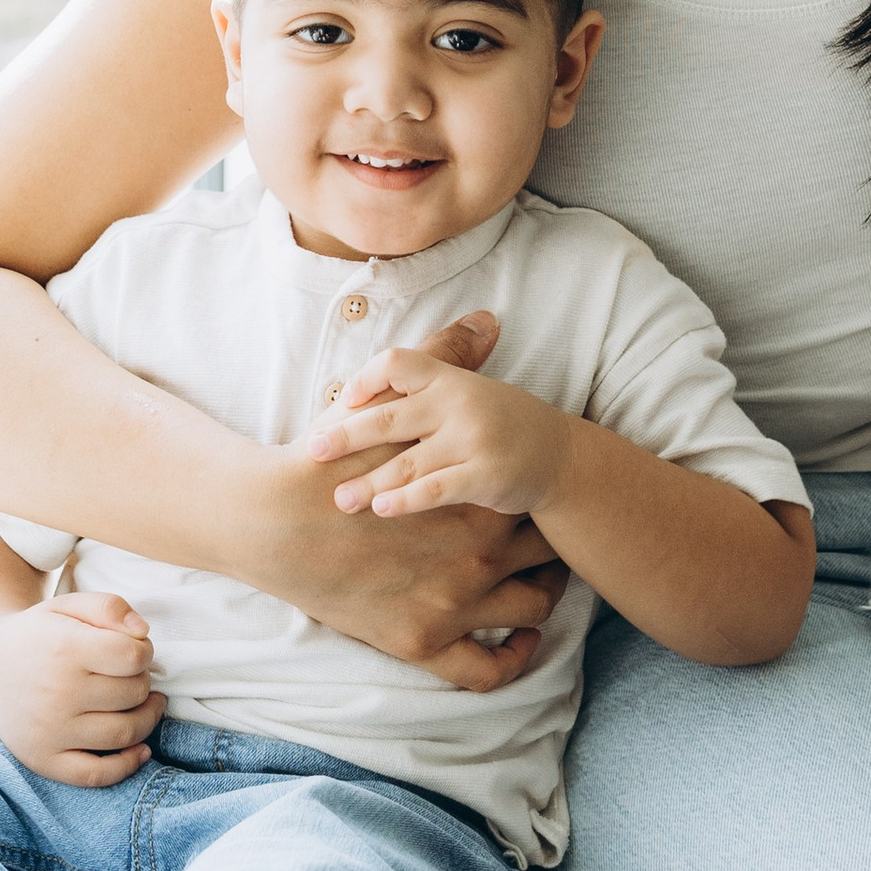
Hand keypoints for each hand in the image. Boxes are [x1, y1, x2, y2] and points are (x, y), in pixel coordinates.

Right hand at [0, 589, 164, 787]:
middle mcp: (57, 693)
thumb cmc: (39, 635)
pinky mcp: (44, 759)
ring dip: (146, 718)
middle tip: (131, 675)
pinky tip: (140, 749)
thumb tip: (143, 631)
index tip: (135, 651)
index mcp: (65, 649)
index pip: (133, 657)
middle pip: (132, 693)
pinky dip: (127, 766)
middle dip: (143, 681)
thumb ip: (110, 607)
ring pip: (124, 733)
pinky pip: (96, 775)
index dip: (145, 651)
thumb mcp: (69, 605)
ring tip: (143, 704)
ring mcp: (49, 731)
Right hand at [255, 309, 572, 690]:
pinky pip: (489, 671)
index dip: (548, 503)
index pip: (545, 506)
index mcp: (477, 498)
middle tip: (545, 545)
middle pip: (550, 559)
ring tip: (536, 589)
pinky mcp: (422, 645)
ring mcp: (454, 607)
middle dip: (553, 551)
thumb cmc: (331, 461)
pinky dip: (515, 660)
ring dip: (544, 601)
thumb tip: (489, 320)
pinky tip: (519, 641)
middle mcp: (478, 557)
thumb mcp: (391, 402)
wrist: (272, 522)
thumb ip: (446, 359)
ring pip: (532, 613)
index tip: (540, 499)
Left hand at [310, 345, 571, 521]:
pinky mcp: (485, 476)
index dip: (367, 378)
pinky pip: (436, 489)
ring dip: (368, 481)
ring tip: (338, 499)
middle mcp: (460, 403)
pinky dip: (405, 499)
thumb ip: (418, 386)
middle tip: (313, 452)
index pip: (399, 362)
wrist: (557, 457)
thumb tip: (355, 388)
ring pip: (407, 462)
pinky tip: (380, 508)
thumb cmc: (497, 423)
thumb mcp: (464, 391)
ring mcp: (474, 439)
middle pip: (391, 416)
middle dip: (347, 435)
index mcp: (449, 378)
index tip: (341, 400)